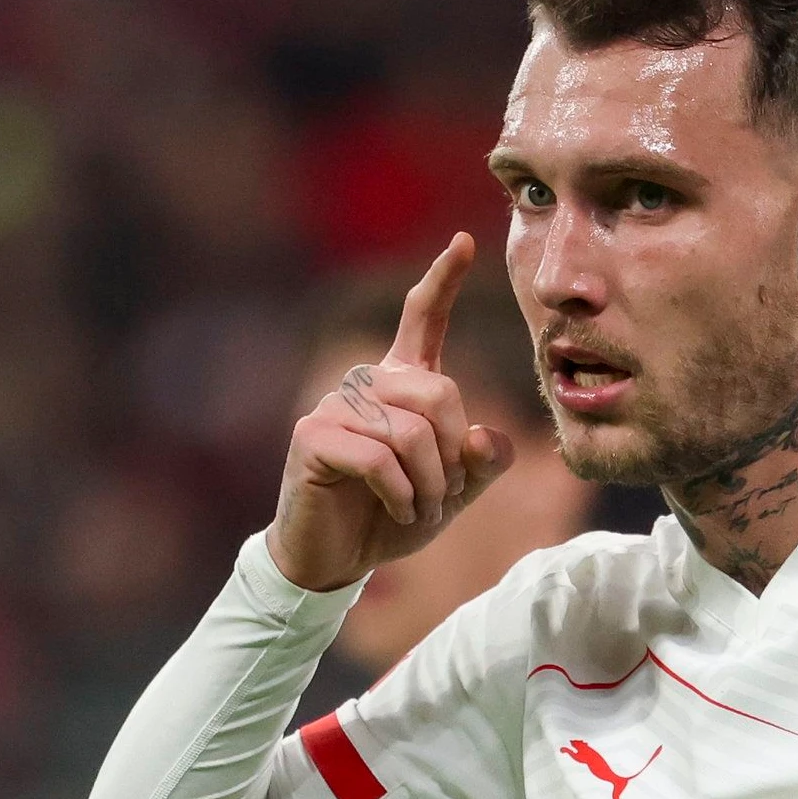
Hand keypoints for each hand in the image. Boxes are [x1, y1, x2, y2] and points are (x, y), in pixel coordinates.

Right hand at [265, 233, 516, 591]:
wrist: (335, 557)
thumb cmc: (393, 516)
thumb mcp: (453, 492)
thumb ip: (480, 463)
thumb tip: (485, 436)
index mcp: (401, 384)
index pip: (423, 320)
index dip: (444, 280)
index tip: (465, 241)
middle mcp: (367, 384)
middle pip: (440, 393)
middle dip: (452, 455)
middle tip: (443, 495)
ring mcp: (335, 406)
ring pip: (412, 432)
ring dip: (429, 484)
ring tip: (420, 509)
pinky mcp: (312, 437)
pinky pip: (379, 458)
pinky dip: (402, 495)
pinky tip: (398, 511)